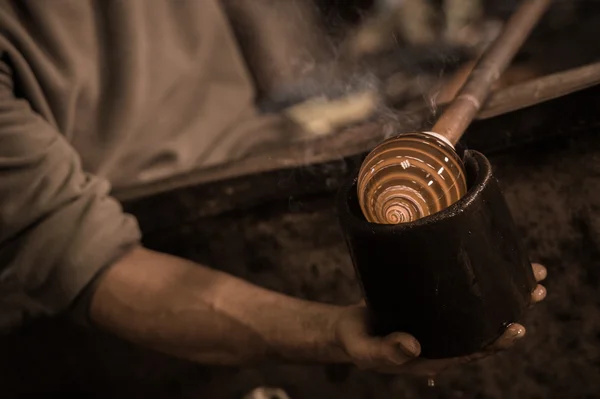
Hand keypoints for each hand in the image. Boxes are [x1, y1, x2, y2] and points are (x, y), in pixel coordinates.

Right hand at [334, 263, 546, 374]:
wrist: (347, 328)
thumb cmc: (355, 340)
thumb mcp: (364, 349)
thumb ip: (386, 350)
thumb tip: (414, 346)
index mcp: (433, 357)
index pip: (471, 352)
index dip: (495, 342)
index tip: (516, 328)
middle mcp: (444, 341)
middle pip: (484, 330)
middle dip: (513, 312)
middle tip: (535, 290)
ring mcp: (441, 323)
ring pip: (479, 312)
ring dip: (505, 295)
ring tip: (529, 274)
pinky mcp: (434, 305)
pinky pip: (463, 297)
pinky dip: (481, 283)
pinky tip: (493, 264)